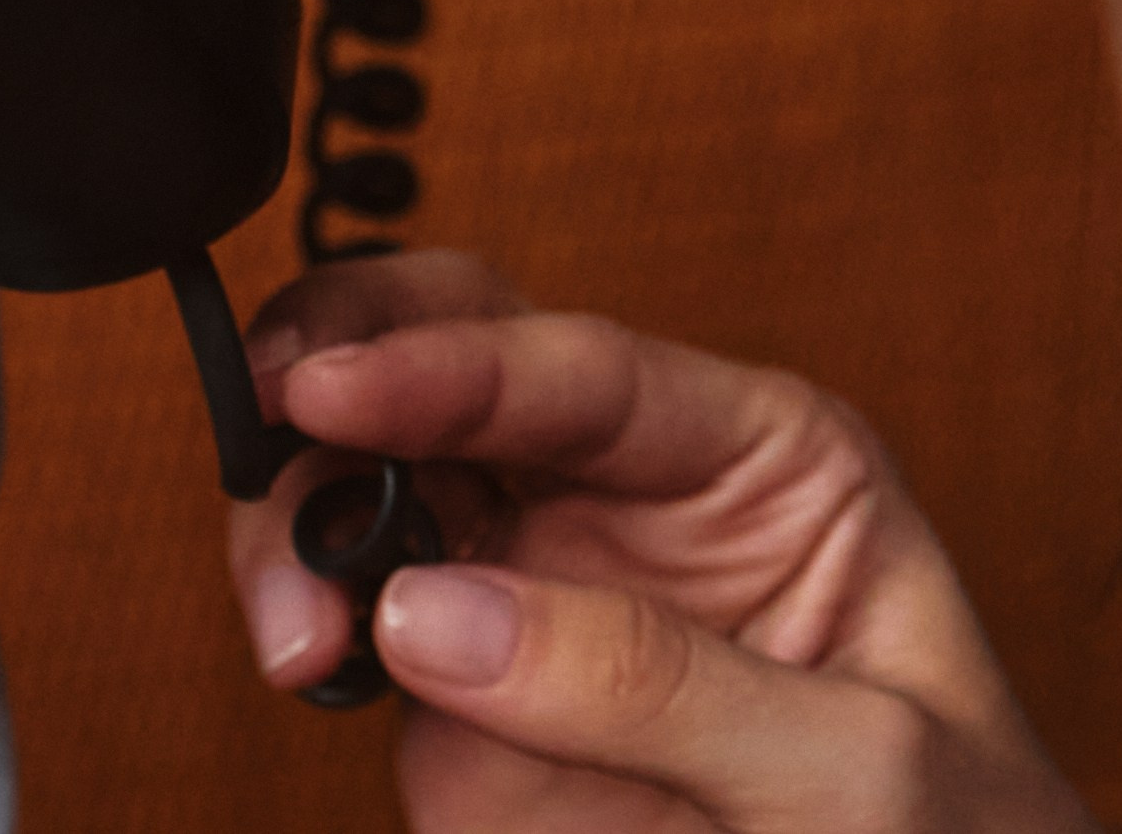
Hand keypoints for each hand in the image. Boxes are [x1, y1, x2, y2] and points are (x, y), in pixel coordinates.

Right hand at [231, 253, 1097, 832]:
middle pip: (460, 369)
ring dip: (299, 514)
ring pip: (381, 488)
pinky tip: (304, 659)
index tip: (330, 383)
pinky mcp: (486, 722)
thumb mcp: (859, 758)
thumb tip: (434, 614)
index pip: (584, 371)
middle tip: (263, 415)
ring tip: (290, 619)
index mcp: (760, 460)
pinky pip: (371, 647)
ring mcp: (549, 606)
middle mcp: (639, 505)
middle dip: (344, 367)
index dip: (447, 363)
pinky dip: (309, 630)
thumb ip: (657, 681)